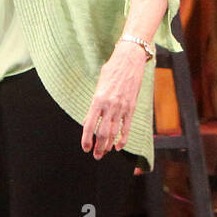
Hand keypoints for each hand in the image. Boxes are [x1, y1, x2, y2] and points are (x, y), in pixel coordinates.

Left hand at [81, 40, 147, 158]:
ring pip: (114, 132)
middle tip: (96, 155)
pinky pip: (127, 127)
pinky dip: (123, 138)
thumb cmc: (111, 71)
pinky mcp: (132, 107)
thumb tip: (88, 121)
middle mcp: (109, 105)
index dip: (86, 138)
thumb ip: (94, 105)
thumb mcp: (98, 86)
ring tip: (105, 153)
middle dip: (98, 146)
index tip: (85, 148)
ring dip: (109, 145)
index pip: (89, 124)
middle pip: (102, 132)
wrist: (129, 61)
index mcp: (97, 99)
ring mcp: (122, 107)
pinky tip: (119, 146)